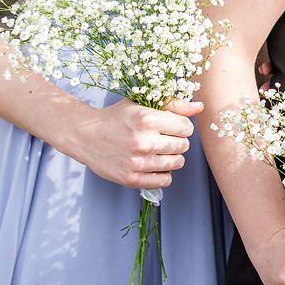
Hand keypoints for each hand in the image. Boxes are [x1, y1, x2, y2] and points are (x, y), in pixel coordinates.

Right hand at [69, 98, 201, 190]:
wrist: (85, 135)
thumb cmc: (117, 118)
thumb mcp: (142, 104)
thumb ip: (173, 105)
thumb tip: (199, 107)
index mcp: (147, 119)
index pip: (187, 127)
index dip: (182, 126)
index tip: (171, 127)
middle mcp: (144, 141)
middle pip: (184, 146)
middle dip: (177, 141)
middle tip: (163, 138)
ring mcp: (138, 162)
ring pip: (178, 163)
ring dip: (172, 157)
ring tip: (158, 151)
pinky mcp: (131, 179)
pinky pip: (165, 180)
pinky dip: (163, 173)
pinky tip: (153, 164)